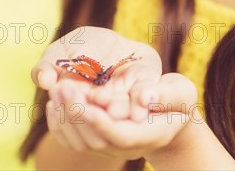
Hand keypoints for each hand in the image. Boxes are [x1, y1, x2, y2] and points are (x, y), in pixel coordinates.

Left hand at [31, 25, 197, 159]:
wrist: (169, 116)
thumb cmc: (178, 100)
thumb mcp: (182, 92)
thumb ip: (168, 94)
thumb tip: (146, 97)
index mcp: (148, 134)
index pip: (120, 135)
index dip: (101, 122)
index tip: (85, 103)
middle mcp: (126, 147)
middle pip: (95, 140)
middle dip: (76, 113)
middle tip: (63, 86)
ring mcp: (111, 148)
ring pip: (81, 142)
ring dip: (65, 116)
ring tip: (55, 89)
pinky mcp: (99, 142)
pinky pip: (74, 141)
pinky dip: (60, 124)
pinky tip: (53, 103)